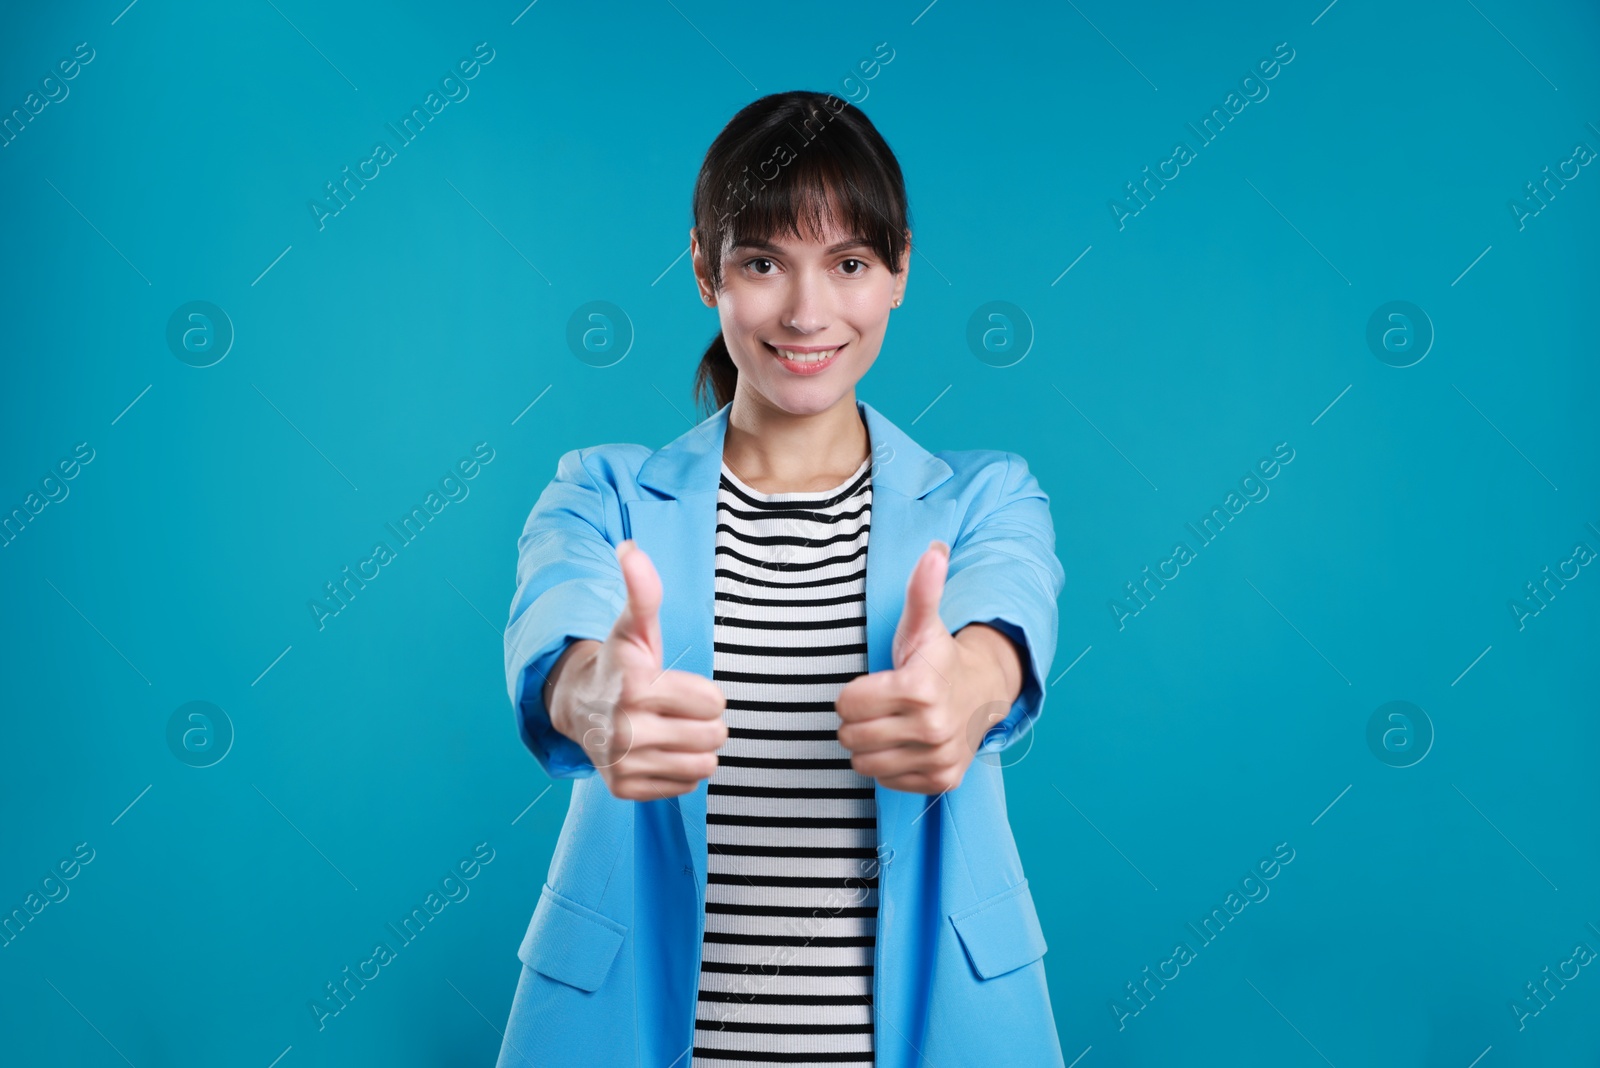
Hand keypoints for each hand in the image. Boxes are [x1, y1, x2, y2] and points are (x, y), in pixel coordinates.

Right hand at [561, 539, 727, 800]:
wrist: (578, 705)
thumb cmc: (619, 662)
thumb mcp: (633, 625)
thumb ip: (643, 590)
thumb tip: (630, 548)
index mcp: (636, 686)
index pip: (713, 702)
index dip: (704, 693)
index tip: (678, 685)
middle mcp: (625, 730)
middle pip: (714, 735)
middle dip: (705, 721)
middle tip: (678, 709)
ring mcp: (623, 763)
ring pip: (704, 764)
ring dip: (696, 746)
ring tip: (671, 729)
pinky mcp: (623, 789)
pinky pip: (685, 785)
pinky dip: (679, 770)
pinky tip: (658, 750)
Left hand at [836, 540, 1013, 794]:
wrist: (982, 693)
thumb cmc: (938, 657)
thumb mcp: (923, 623)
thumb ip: (921, 589)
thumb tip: (935, 550)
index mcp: (920, 688)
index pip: (847, 703)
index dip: (853, 691)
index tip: (875, 683)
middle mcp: (932, 728)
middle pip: (851, 735)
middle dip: (857, 719)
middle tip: (879, 705)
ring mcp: (938, 758)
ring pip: (864, 762)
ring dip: (869, 744)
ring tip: (889, 724)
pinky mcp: (942, 781)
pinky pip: (886, 780)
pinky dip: (888, 764)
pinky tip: (904, 743)